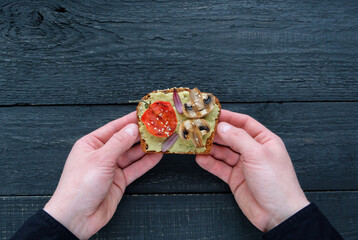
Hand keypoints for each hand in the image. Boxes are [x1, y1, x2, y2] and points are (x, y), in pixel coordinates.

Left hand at [44, 111, 161, 238]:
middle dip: (141, 134)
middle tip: (157, 126)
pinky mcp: (119, 181)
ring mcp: (111, 168)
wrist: (77, 218)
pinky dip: (146, 163)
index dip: (130, 120)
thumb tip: (132, 128)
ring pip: (132, 155)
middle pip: (125, 140)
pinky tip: (156, 156)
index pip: (114, 127)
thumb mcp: (101, 159)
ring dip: (146, 148)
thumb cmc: (80, 186)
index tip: (145, 113)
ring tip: (161, 139)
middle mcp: (102, 154)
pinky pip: (135, 169)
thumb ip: (119, 143)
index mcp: (91, 144)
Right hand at [196, 109, 308, 231]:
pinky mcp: (236, 179)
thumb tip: (222, 126)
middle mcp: (253, 151)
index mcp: (264, 141)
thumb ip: (238, 138)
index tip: (213, 114)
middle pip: (231, 137)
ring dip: (211, 148)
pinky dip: (210, 163)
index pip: (244, 123)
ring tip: (196, 143)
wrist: (279, 215)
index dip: (229, 117)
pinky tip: (200, 159)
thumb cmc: (276, 182)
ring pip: (224, 152)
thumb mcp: (257, 154)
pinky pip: (220, 167)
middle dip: (216, 133)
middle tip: (199, 128)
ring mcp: (244, 165)